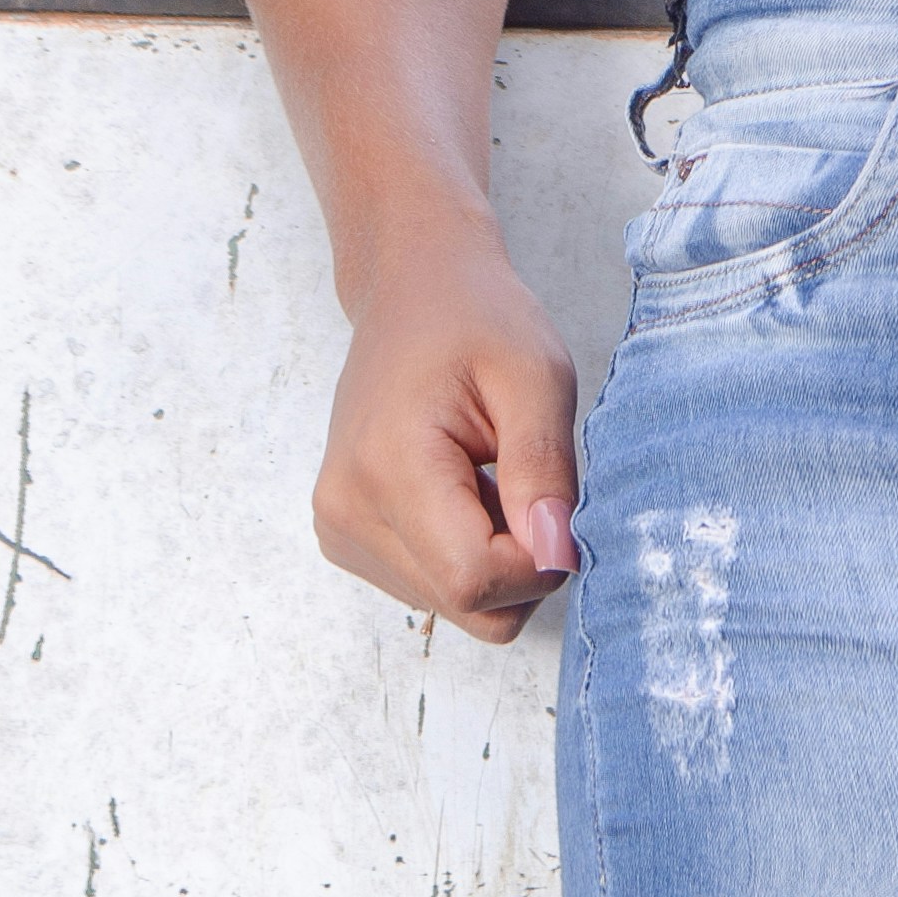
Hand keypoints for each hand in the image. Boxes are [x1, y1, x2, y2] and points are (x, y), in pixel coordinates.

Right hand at [312, 216, 580, 646]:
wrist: (411, 292)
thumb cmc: (476, 320)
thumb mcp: (537, 376)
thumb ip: (544, 470)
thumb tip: (555, 556)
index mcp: (388, 467)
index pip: (474, 580)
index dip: (538, 563)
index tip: (558, 508)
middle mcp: (348, 510)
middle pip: (465, 604)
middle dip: (522, 566)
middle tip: (532, 487)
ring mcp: (340, 528)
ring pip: (453, 604)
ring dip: (495, 557)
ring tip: (492, 476)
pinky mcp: (345, 536)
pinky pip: (430, 586)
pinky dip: (465, 552)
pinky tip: (466, 489)